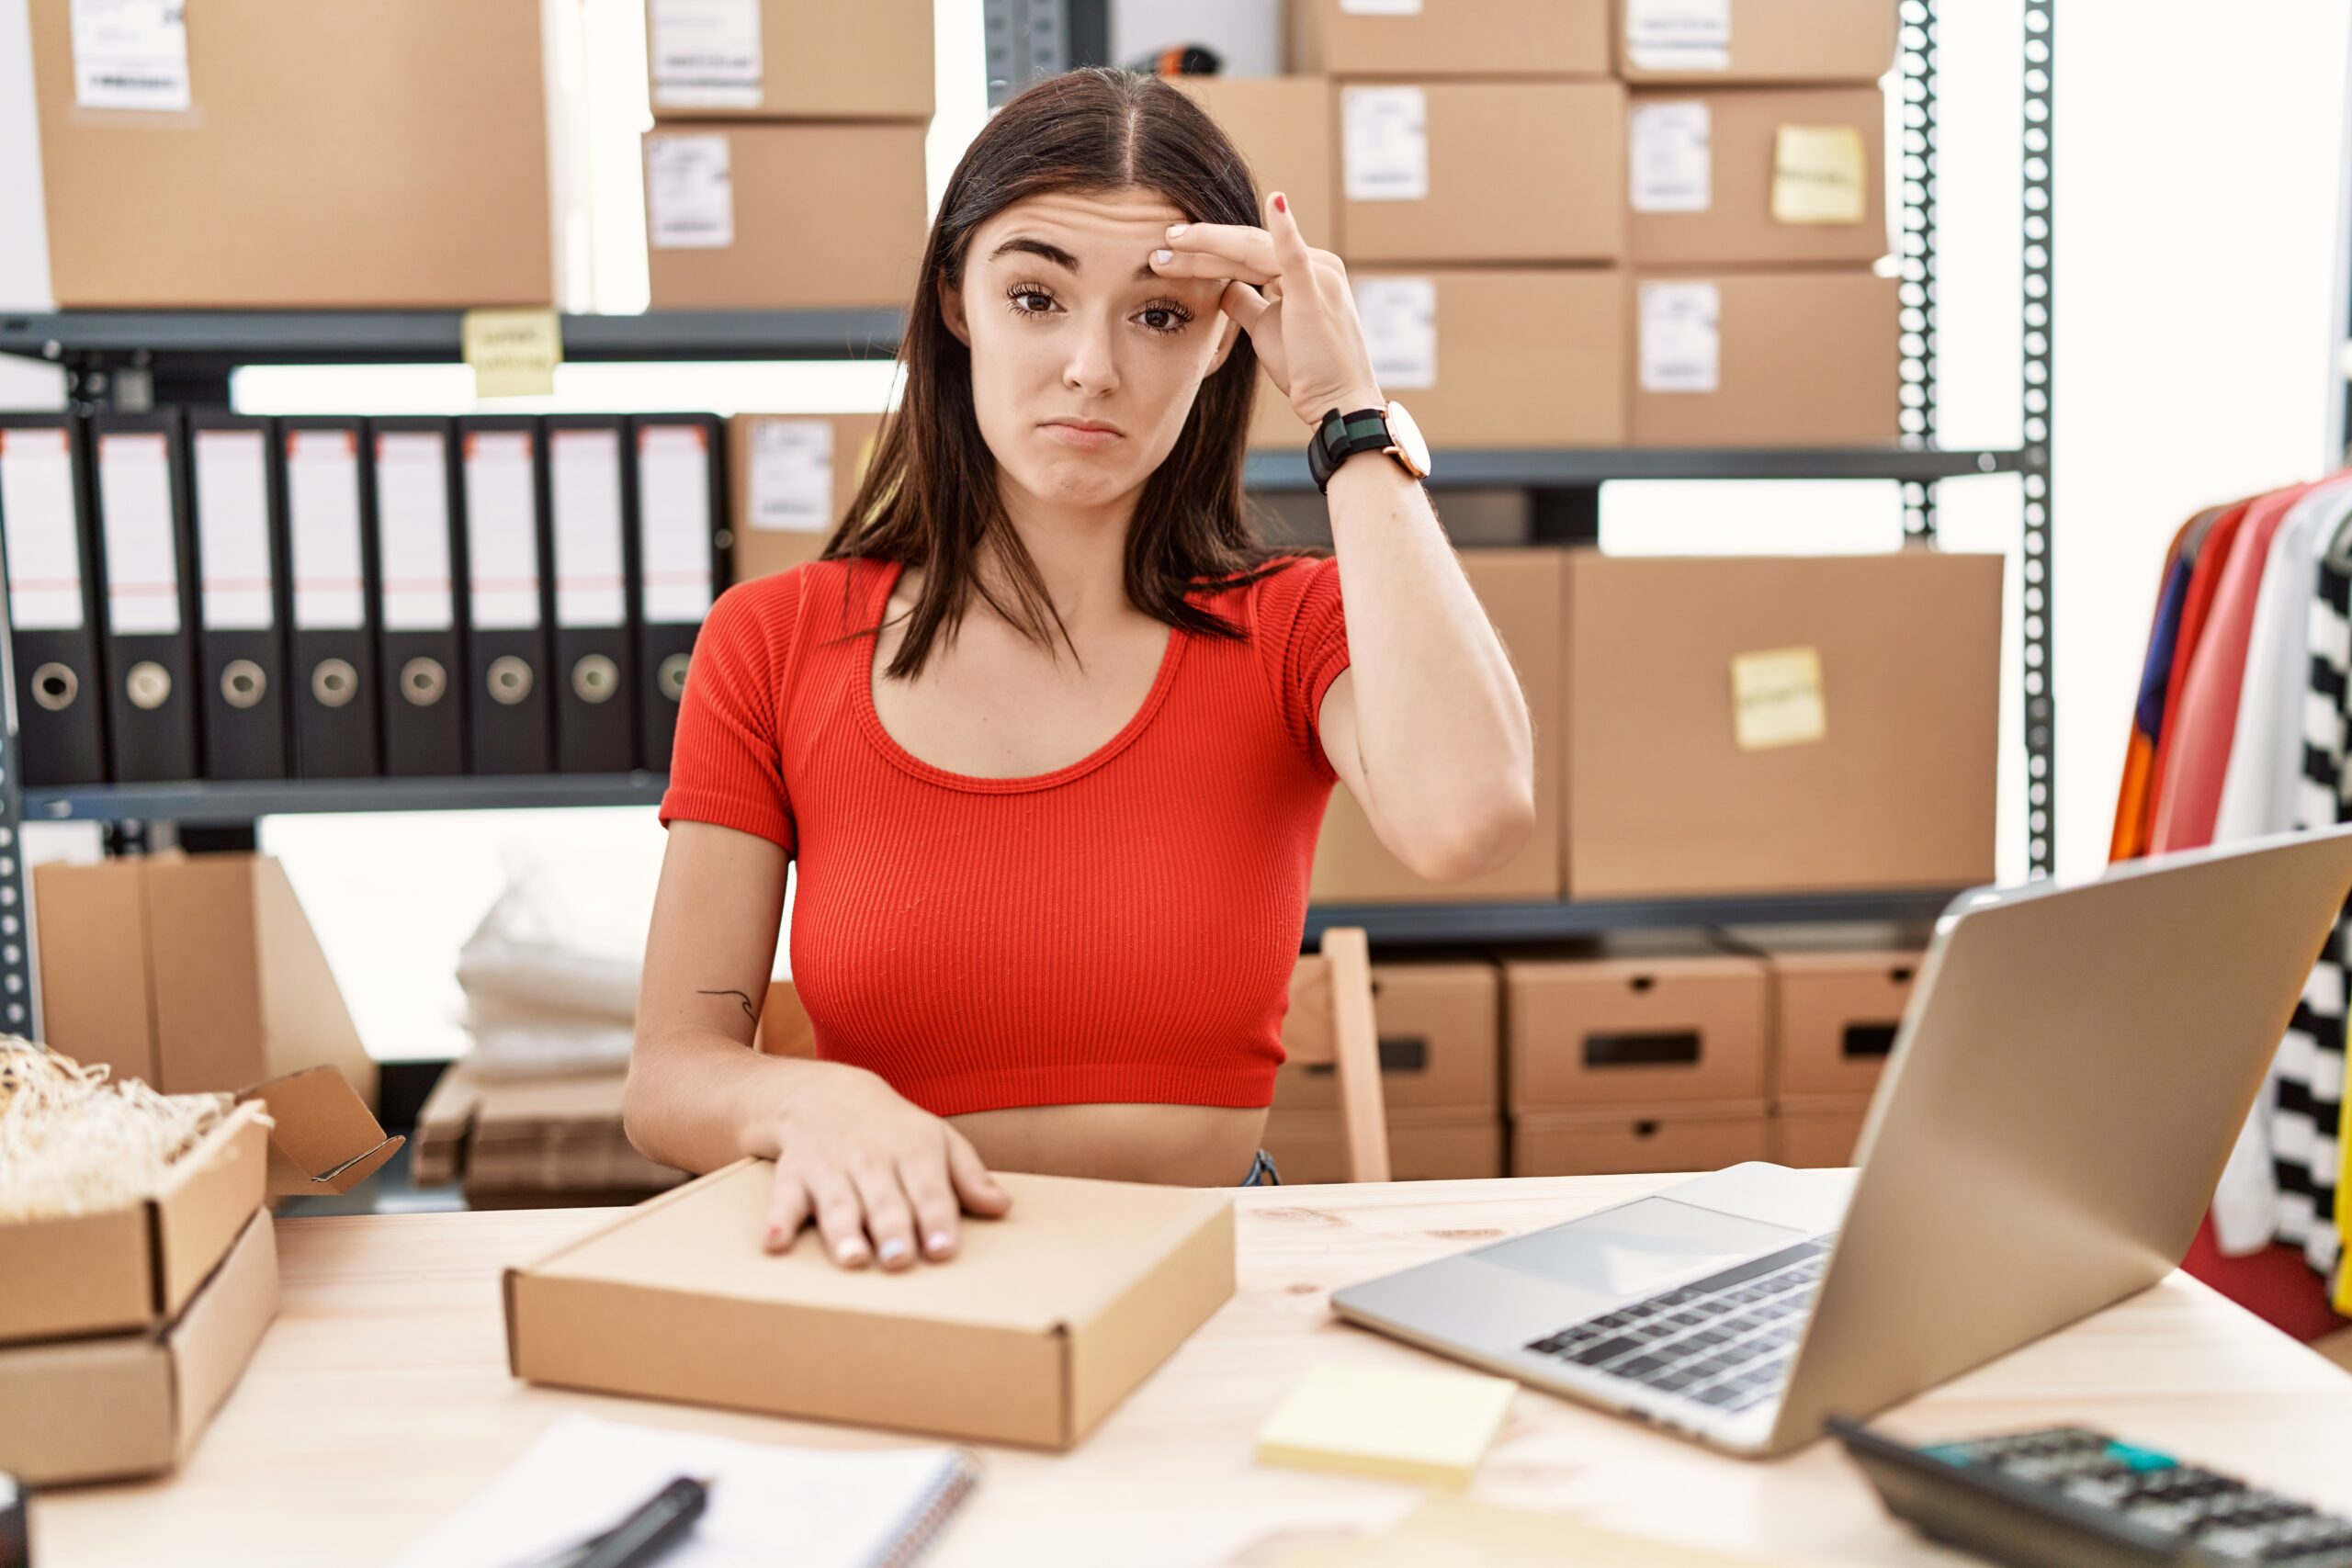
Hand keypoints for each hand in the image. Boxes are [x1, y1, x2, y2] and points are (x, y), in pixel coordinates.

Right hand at [761, 1066, 1011, 1267]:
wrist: (825, 1095)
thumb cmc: (895, 1130)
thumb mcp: (938, 1140)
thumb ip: (968, 1176)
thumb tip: (1002, 1207)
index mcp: (914, 1150)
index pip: (929, 1188)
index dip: (936, 1218)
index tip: (943, 1249)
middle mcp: (872, 1159)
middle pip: (884, 1199)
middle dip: (892, 1229)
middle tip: (899, 1259)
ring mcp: (831, 1167)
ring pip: (838, 1202)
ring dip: (843, 1230)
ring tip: (852, 1260)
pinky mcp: (794, 1174)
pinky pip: (784, 1198)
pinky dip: (777, 1221)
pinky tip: (774, 1244)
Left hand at [1150, 188, 1385, 431]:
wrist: (1338, 404)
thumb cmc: (1307, 371)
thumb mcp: (1265, 329)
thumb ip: (1245, 303)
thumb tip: (1222, 286)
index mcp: (1304, 272)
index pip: (1247, 254)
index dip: (1207, 253)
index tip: (1168, 254)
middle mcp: (1316, 264)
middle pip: (1245, 248)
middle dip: (1200, 246)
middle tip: (1160, 242)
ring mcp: (1318, 275)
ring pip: (1253, 250)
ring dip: (1210, 242)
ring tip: (1172, 240)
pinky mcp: (1316, 292)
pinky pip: (1296, 257)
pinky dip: (1285, 229)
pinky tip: (1275, 202)